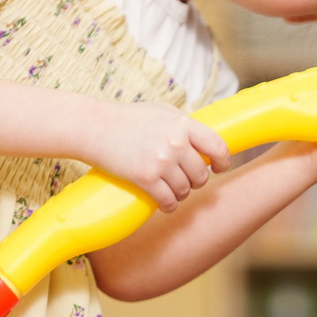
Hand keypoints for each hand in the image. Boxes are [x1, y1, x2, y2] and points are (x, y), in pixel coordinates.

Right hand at [90, 101, 232, 210]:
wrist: (93, 127)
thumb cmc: (126, 118)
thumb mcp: (160, 111)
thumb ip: (183, 124)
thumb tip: (203, 140)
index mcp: (182, 124)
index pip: (217, 146)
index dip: (222, 161)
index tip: (219, 167)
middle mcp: (176, 143)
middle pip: (201, 174)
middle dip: (196, 181)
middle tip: (186, 180)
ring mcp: (161, 161)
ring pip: (186, 190)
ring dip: (181, 193)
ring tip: (172, 190)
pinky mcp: (146, 178)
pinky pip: (168, 200)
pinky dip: (169, 205)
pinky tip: (166, 204)